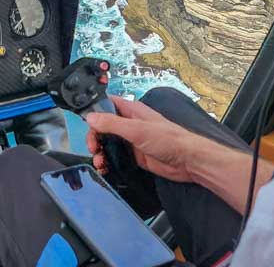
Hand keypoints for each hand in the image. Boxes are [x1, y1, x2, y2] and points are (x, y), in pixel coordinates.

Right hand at [84, 95, 210, 183]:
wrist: (187, 161)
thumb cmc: (169, 139)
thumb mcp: (137, 130)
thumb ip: (112, 123)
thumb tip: (91, 117)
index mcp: (131, 111)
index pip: (107, 105)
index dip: (95, 112)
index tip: (87, 124)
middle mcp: (130, 124)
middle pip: (104, 127)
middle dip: (95, 138)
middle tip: (94, 148)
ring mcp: (132, 140)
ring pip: (108, 144)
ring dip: (100, 152)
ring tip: (100, 162)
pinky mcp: (135, 156)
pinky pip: (116, 157)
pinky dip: (108, 162)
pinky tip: (106, 168)